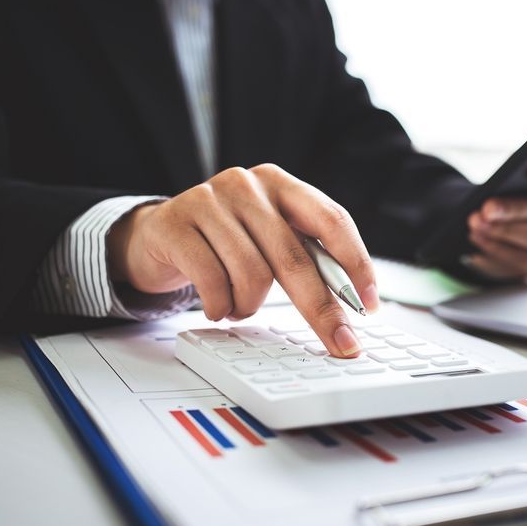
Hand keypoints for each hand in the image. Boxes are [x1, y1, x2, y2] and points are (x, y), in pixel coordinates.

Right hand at [106, 164, 379, 356]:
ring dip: (251, 306)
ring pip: (252, 274)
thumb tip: (350, 304)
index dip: (356, 264)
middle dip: (321, 308)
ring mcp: (208, 200)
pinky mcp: (175, 223)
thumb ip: (305, 256)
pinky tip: (217, 307)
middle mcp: (247, 184)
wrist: (157, 236)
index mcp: (281, 184)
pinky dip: (221, 306)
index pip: (331, 220)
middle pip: (295, 256)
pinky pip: (212, 281)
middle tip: (339, 341)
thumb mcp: (268, 239)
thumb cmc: (225, 243)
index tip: (369, 304)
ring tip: (241, 307)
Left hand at [466, 166, 526, 278]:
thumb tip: (512, 163)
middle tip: (487, 208)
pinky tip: (478, 238)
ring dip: (503, 231)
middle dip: (514, 209)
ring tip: (476, 223)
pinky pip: (522, 260)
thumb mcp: (519, 181)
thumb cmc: (517, 196)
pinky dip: (497, 248)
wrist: (512, 229)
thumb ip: (520, 172)